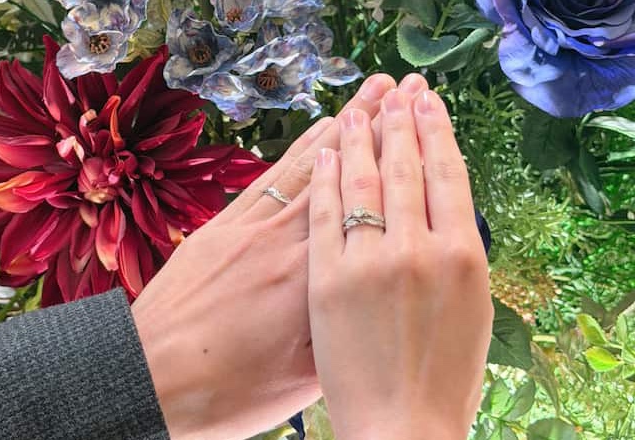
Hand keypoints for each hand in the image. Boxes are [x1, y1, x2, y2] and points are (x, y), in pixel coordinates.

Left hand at [131, 74, 424, 439]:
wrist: (148, 377)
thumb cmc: (226, 391)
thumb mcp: (301, 380)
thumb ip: (342, 331)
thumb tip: (374, 299)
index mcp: (312, 284)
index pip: (364, 213)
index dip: (394, 167)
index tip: (422, 132)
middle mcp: (283, 244)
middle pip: (339, 176)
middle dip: (375, 127)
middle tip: (404, 91)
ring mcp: (247, 229)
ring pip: (305, 168)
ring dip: (340, 127)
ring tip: (370, 94)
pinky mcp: (219, 228)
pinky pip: (267, 179)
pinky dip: (295, 152)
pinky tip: (316, 133)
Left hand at [307, 87, 491, 439]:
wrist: (393, 431)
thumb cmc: (432, 390)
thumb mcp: (469, 318)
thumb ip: (449, 267)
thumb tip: (435, 228)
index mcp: (461, 260)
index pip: (447, 176)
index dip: (436, 134)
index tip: (429, 104)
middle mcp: (414, 251)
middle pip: (404, 168)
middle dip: (400, 121)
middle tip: (398, 90)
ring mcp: (364, 260)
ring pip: (362, 179)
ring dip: (363, 134)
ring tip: (365, 104)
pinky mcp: (321, 277)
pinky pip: (319, 209)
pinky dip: (325, 172)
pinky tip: (328, 148)